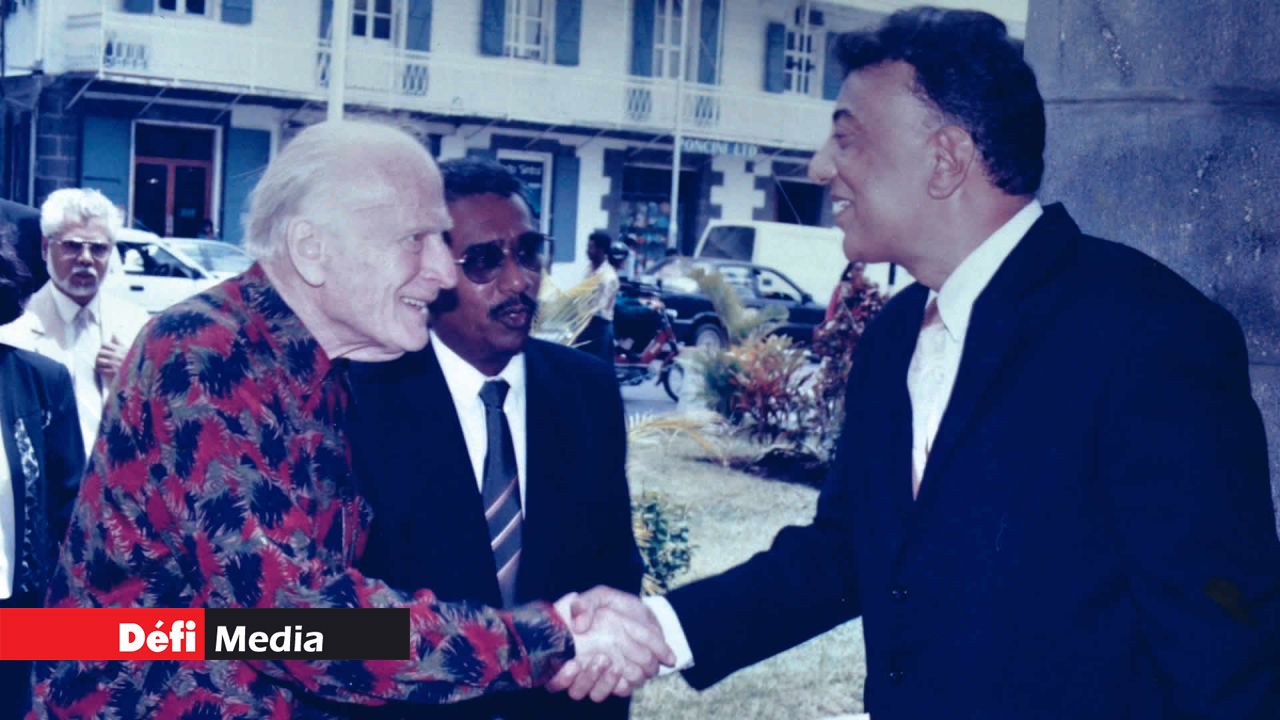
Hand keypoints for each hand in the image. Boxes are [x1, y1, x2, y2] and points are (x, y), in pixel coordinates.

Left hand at [96, 334, 128, 383]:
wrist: (140, 370)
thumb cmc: (133, 358)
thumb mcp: (127, 349)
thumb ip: (119, 342)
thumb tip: (113, 333)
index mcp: (119, 349)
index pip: (105, 344)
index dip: (102, 346)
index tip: (103, 349)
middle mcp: (116, 355)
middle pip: (100, 352)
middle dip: (99, 354)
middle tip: (100, 356)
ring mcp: (115, 363)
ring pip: (100, 360)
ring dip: (99, 362)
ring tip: (99, 363)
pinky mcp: (115, 371)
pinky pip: (103, 370)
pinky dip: (101, 369)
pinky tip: (101, 369)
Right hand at [547, 587, 674, 701]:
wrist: (645, 615)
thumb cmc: (616, 606)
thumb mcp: (600, 597)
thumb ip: (584, 605)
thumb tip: (578, 625)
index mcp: (568, 651)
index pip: (553, 677)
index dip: (560, 677)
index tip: (573, 663)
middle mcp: (582, 670)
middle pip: (575, 691)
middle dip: (587, 678)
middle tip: (601, 659)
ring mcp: (601, 679)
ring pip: (597, 695)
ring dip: (606, 682)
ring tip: (616, 665)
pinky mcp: (622, 683)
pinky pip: (621, 692)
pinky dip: (624, 683)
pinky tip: (631, 670)